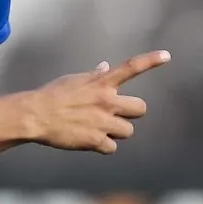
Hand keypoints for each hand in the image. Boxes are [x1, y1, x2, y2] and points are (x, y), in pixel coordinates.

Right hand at [22, 50, 170, 154]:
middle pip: (140, 109)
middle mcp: (106, 100)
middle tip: (115, 114)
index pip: (130, 67)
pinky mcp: (97, 140)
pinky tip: (88, 139)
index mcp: (101, 83)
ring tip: (96, 128)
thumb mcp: (73, 80)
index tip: (167, 55)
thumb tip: (106, 67)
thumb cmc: (52, 95)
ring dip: (115, 131)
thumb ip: (94, 76)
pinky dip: (102, 146)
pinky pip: (112, 147)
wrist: (35, 115)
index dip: (150, 61)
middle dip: (130, 113)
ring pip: (127, 131)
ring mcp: (103, 121)